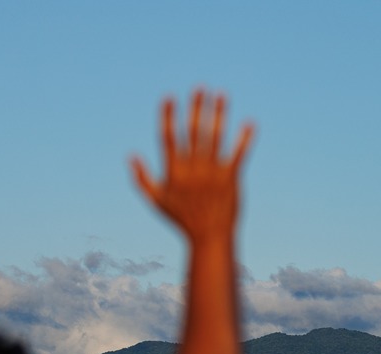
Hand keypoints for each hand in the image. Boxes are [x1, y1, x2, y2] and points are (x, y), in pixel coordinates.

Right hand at [131, 90, 253, 242]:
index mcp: (174, 171)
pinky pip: (239, 155)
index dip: (169, 116)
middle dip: (197, 107)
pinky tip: (250, 123)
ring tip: (222, 94)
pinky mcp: (231, 179)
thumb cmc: (181, 220)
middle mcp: (193, 168)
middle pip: (194, 131)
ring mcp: (213, 173)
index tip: (170, 97)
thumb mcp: (156, 201)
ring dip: (219, 114)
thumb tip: (130, 155)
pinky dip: (245, 138)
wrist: (210, 238)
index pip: (169, 137)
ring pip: (216, 137)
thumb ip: (141, 178)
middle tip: (200, 87)